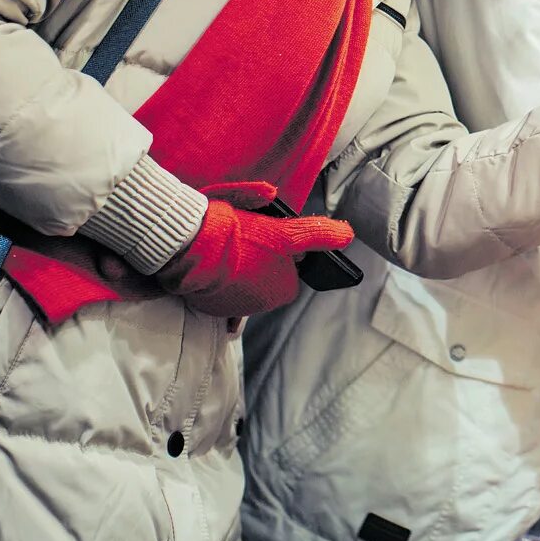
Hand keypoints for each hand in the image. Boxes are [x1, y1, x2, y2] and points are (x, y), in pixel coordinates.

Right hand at [158, 184, 353, 316]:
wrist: (192, 247)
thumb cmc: (240, 238)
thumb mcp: (284, 232)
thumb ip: (316, 234)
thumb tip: (347, 235)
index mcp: (283, 290)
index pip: (291, 271)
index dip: (282, 252)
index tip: (270, 239)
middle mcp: (262, 306)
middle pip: (269, 278)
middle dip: (261, 263)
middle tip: (249, 243)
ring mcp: (234, 308)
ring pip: (246, 284)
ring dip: (241, 271)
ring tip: (230, 252)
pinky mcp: (210, 307)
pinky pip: (222, 291)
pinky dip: (220, 280)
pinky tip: (216, 264)